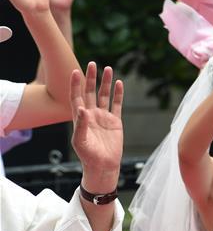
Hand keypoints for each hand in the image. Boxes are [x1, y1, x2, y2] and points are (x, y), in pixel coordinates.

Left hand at [71, 63, 123, 192]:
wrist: (103, 165)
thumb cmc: (88, 156)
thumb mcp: (80, 142)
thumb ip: (81, 125)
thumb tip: (82, 109)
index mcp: (80, 118)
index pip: (77, 97)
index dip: (76, 84)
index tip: (75, 71)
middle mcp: (91, 115)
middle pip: (90, 92)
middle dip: (91, 78)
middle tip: (92, 64)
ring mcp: (104, 117)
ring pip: (104, 95)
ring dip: (105, 83)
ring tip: (108, 69)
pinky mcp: (115, 121)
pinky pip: (117, 104)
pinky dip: (118, 94)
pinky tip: (119, 84)